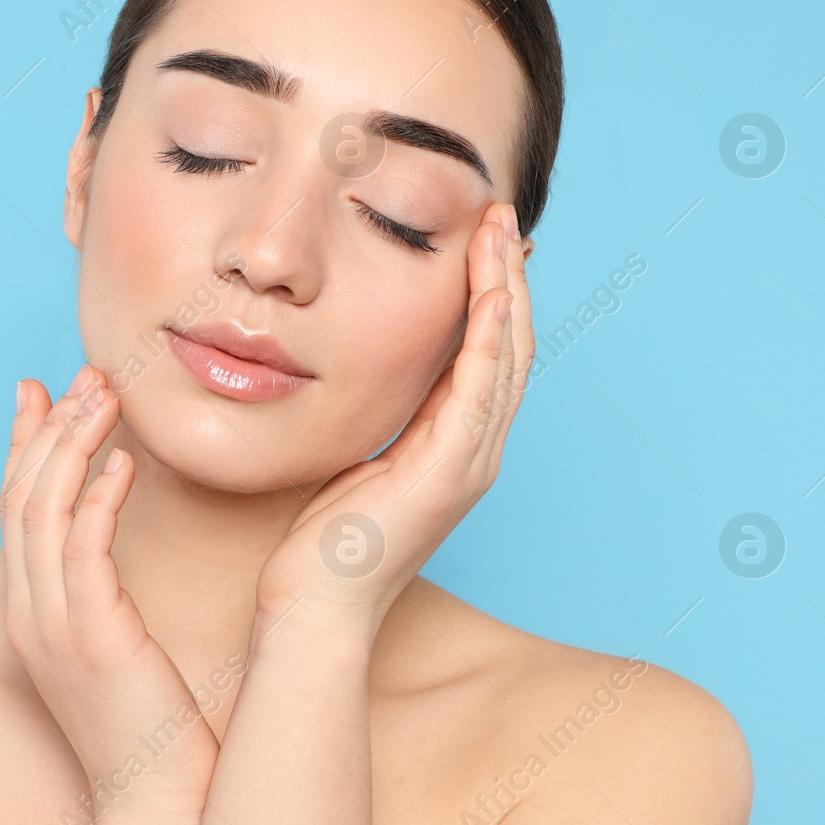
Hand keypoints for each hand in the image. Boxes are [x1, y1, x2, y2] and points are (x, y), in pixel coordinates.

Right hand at [1, 365, 219, 824]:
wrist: (157, 798)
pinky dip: (99, 498)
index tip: (41, 388)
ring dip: (73, 445)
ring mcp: (54, 625)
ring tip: (106, 395)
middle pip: (21, 497)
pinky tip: (125, 462)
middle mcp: (29, 613)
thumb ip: (106, 590)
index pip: (15, 508)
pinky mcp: (92, 636)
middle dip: (49, 427)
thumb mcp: (116, 644)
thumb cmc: (151, 723)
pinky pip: (84, 550)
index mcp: (30, 612)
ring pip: (44, 511)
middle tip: (86, 374)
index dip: (24, 443)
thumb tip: (119, 534)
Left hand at [253, 201, 532, 638]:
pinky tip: (491, 294)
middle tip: (504, 217)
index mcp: (453, 447)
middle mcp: (474, 453)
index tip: (484, 239)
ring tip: (501, 233)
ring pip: (504, 360)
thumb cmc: (322, 543)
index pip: (486, 355)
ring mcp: (469, 465)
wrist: (315, 607)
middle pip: (509, 347)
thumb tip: (365, 367)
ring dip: (506, 291)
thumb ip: (378, 416)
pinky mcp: (450, 474)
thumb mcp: (355, 457)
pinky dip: (489, 339)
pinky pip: (479, 392)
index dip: (491, 295)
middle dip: (507, 277)